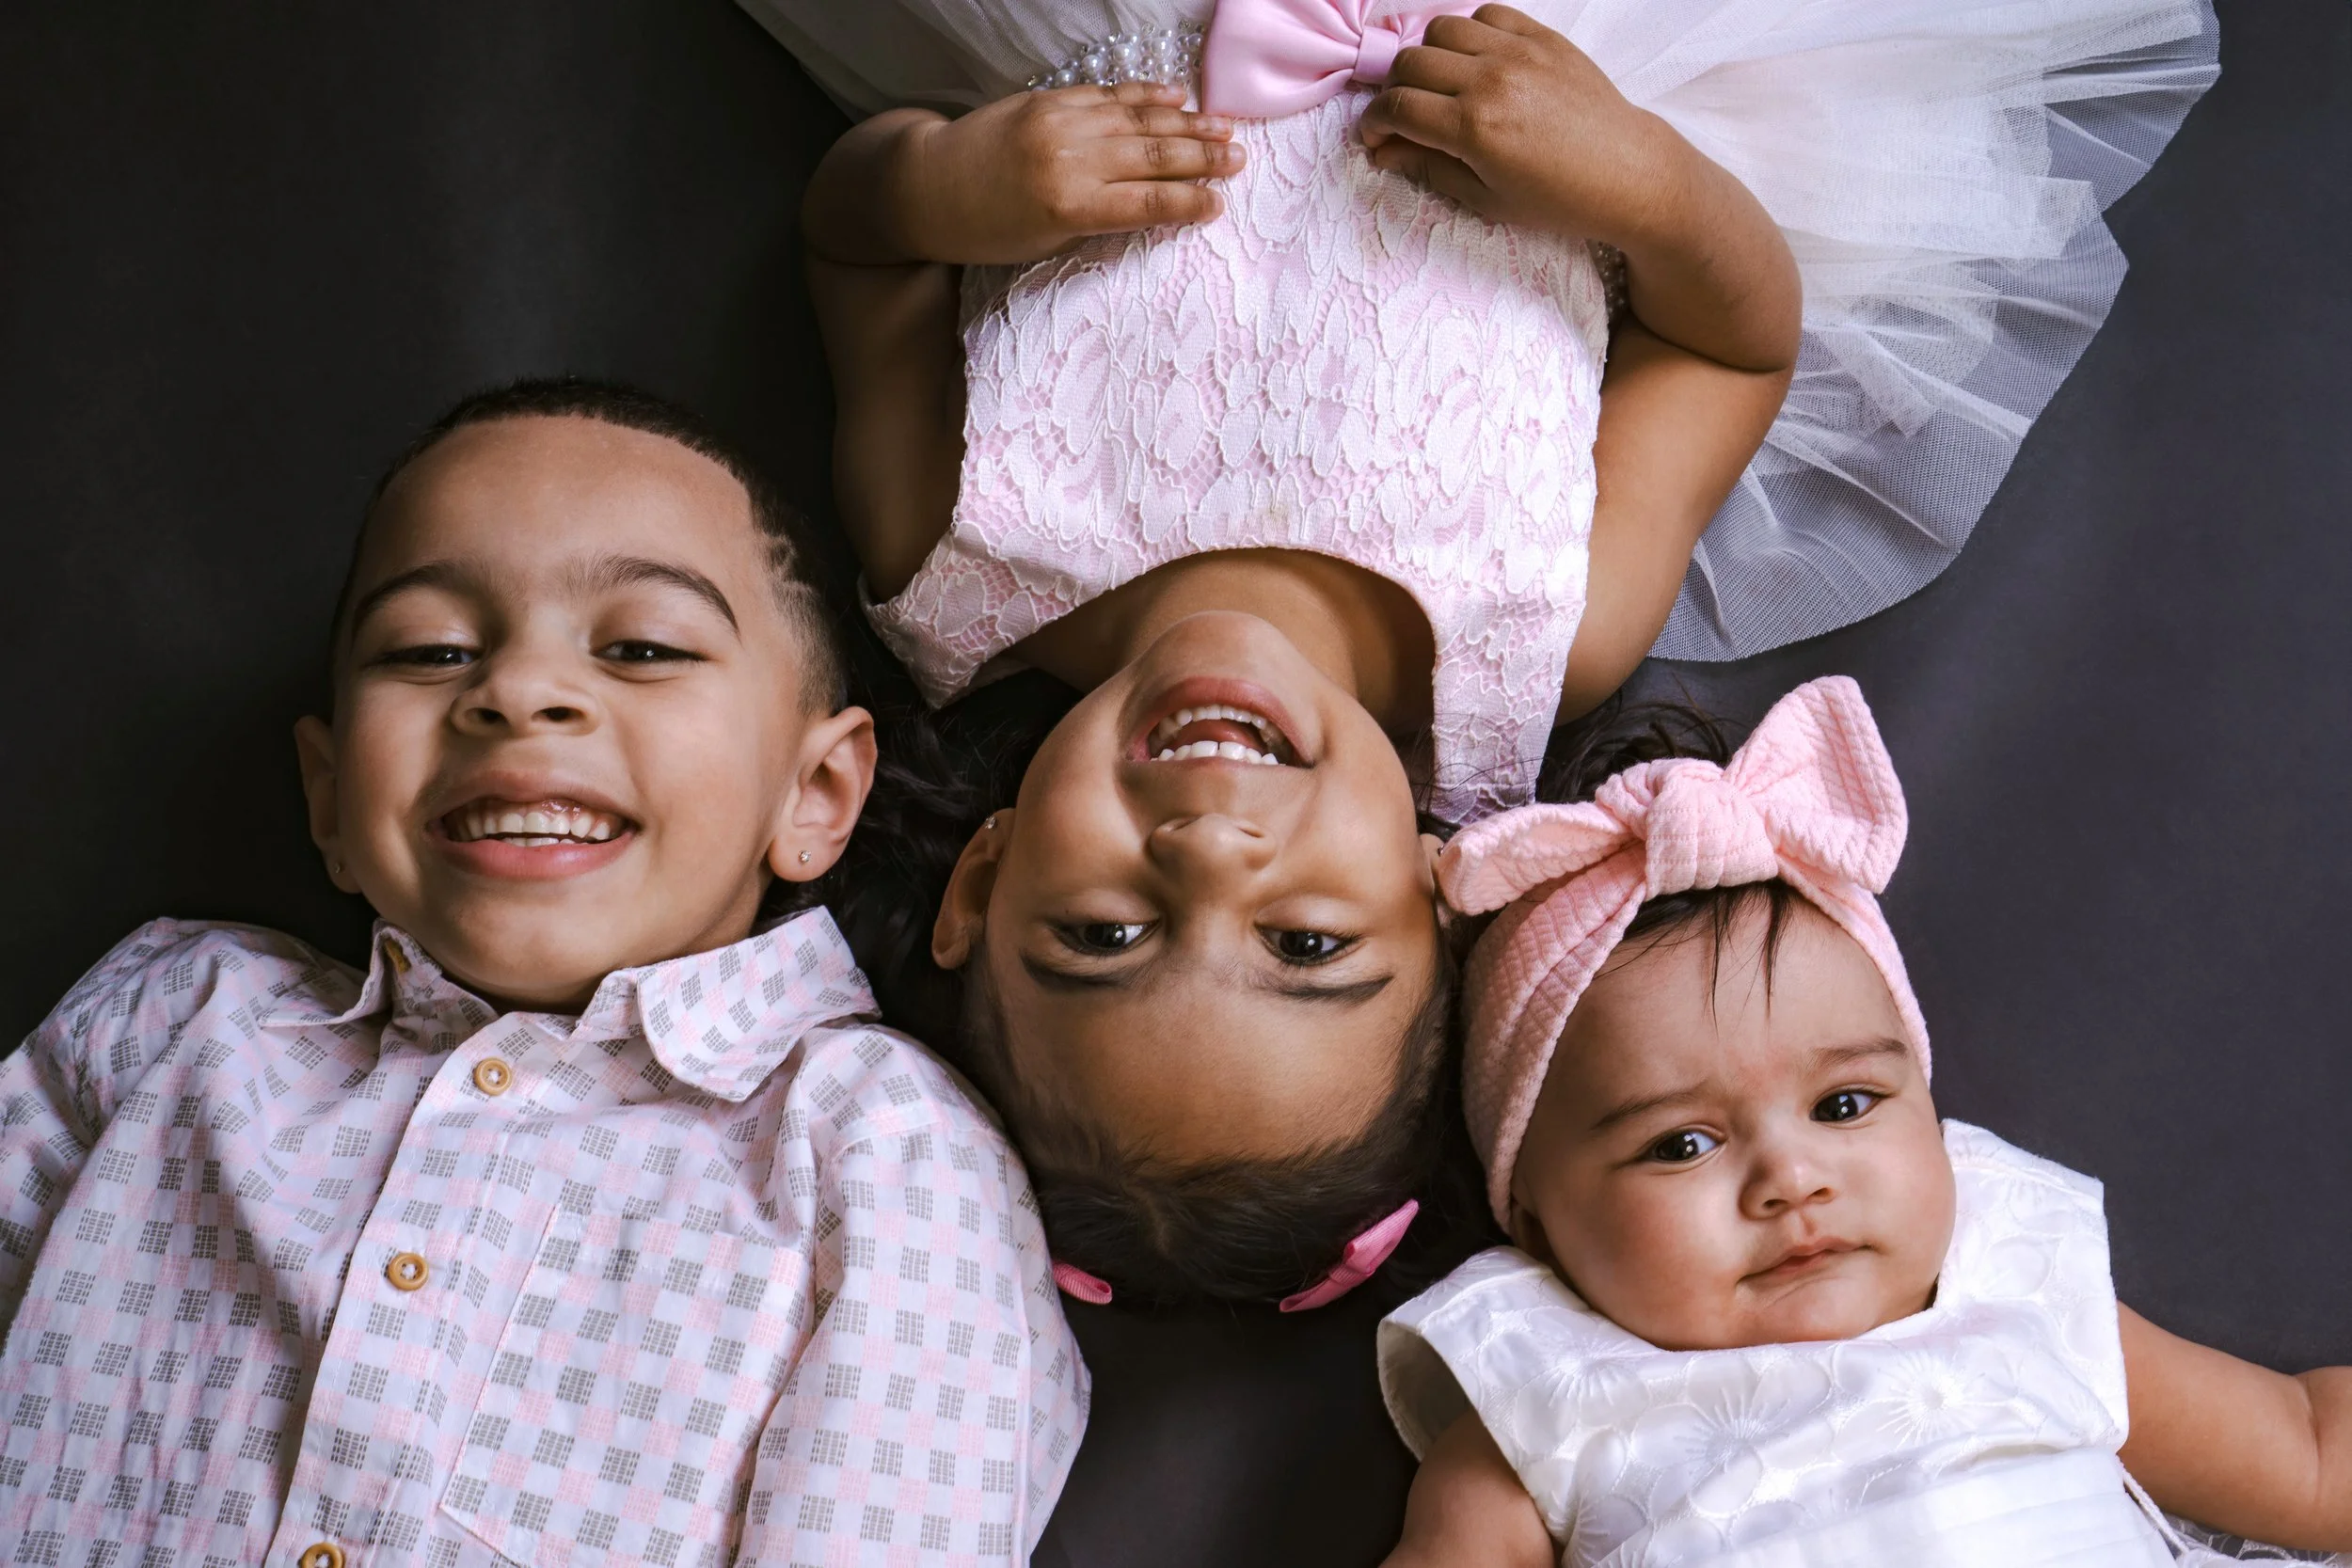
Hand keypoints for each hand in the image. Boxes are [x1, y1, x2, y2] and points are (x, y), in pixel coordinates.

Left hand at [896, 83, 1243, 265]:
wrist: (924, 186)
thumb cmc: (981, 232)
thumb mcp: (1041, 244)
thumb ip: (1094, 221)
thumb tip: (1147, 207)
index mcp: (1070, 206)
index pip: (1148, 204)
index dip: (1189, 203)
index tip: (1219, 205)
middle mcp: (1070, 159)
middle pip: (1154, 156)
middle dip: (1203, 158)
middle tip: (1240, 161)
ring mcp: (1060, 123)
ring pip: (1138, 120)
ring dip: (1186, 124)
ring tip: (1224, 129)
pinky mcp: (1048, 100)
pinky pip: (1109, 95)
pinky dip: (1145, 96)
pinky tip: (1176, 96)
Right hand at [1359, 5, 1674, 246]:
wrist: (1627, 174)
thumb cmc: (1558, 200)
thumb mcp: (1486, 198)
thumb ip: (1429, 168)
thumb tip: (1385, 152)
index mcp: (1474, 129)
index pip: (1397, 107)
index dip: (1373, 122)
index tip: (1374, 136)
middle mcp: (1492, 81)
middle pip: (1410, 62)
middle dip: (1393, 89)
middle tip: (1402, 113)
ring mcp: (1519, 53)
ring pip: (1442, 30)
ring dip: (1428, 57)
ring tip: (1439, 85)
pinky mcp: (1543, 38)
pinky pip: (1487, 15)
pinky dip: (1469, 33)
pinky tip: (1475, 62)